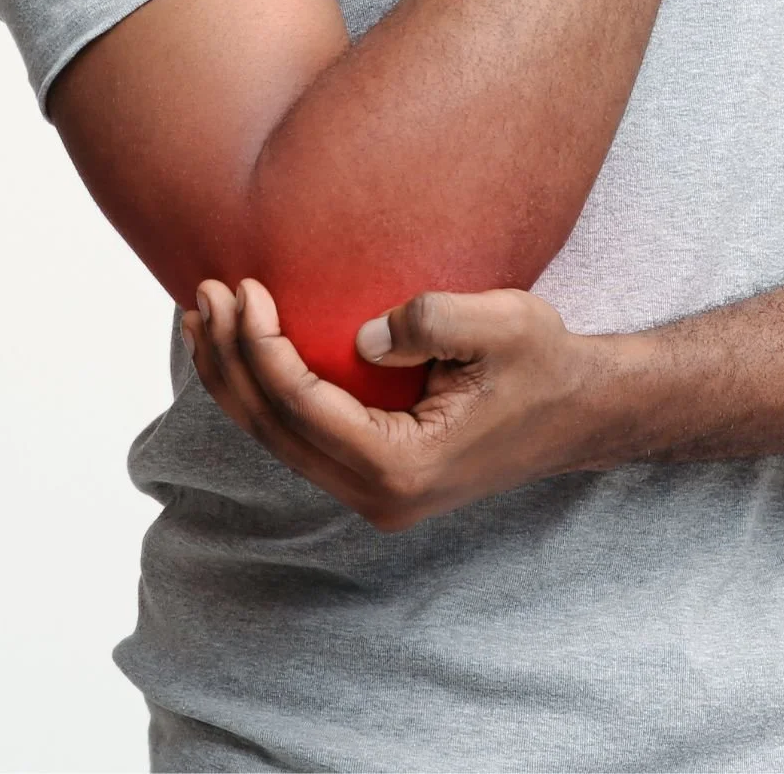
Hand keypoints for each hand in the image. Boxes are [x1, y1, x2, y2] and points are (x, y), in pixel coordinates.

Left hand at [181, 277, 616, 531]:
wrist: (581, 412)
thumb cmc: (545, 364)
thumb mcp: (504, 325)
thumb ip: (432, 322)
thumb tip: (359, 336)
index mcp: (402, 467)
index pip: (302, 406)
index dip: (260, 346)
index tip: (244, 287)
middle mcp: (378, 495)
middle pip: (274, 428)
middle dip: (229, 359)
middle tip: (203, 294)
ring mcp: (374, 493)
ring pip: (277, 438)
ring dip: (235, 377)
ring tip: (202, 319)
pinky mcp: (375, 476)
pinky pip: (299, 437)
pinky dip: (264, 392)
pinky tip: (244, 352)